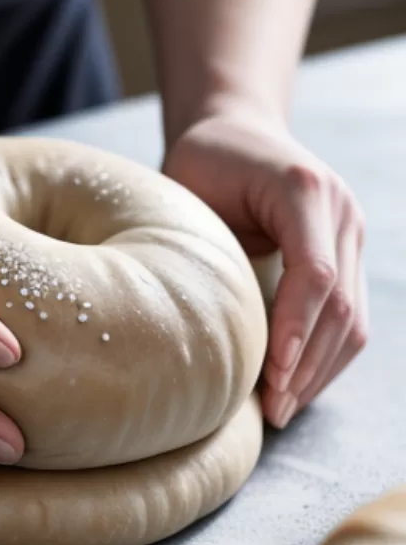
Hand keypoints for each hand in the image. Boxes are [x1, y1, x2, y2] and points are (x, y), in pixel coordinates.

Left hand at [162, 108, 367, 427]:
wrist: (234, 134)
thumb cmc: (200, 167)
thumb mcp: (190, 192)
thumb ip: (207, 248)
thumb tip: (204, 327)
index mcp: (304, 190)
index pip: (316, 273)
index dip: (296, 330)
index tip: (272, 376)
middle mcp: (341, 211)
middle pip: (341, 305)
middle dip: (307, 365)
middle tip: (274, 410)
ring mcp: (351, 234)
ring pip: (354, 319)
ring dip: (319, 371)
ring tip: (284, 409)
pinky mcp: (347, 255)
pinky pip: (349, 316)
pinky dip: (326, 357)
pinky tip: (297, 385)